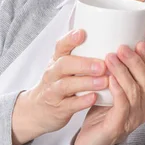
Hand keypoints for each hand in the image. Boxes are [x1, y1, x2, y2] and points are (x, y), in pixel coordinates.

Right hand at [11, 29, 107, 144]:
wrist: (37, 111)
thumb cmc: (58, 83)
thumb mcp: (64, 66)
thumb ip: (81, 53)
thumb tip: (108, 37)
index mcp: (57, 60)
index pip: (60, 46)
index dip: (70, 39)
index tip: (82, 33)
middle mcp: (53, 74)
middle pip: (64, 65)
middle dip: (84, 64)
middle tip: (102, 65)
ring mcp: (54, 92)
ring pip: (66, 85)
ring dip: (86, 82)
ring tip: (103, 81)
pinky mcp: (58, 108)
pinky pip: (70, 105)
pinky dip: (82, 101)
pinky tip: (94, 98)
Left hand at [73, 41, 144, 144]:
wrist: (91, 142)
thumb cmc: (102, 114)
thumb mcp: (113, 89)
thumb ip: (118, 72)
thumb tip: (116, 46)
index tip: (141, 41)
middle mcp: (144, 107)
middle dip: (135, 61)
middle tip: (123, 47)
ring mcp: (133, 118)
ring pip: (134, 91)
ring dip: (123, 71)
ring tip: (111, 57)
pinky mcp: (119, 126)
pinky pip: (122, 106)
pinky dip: (118, 90)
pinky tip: (111, 79)